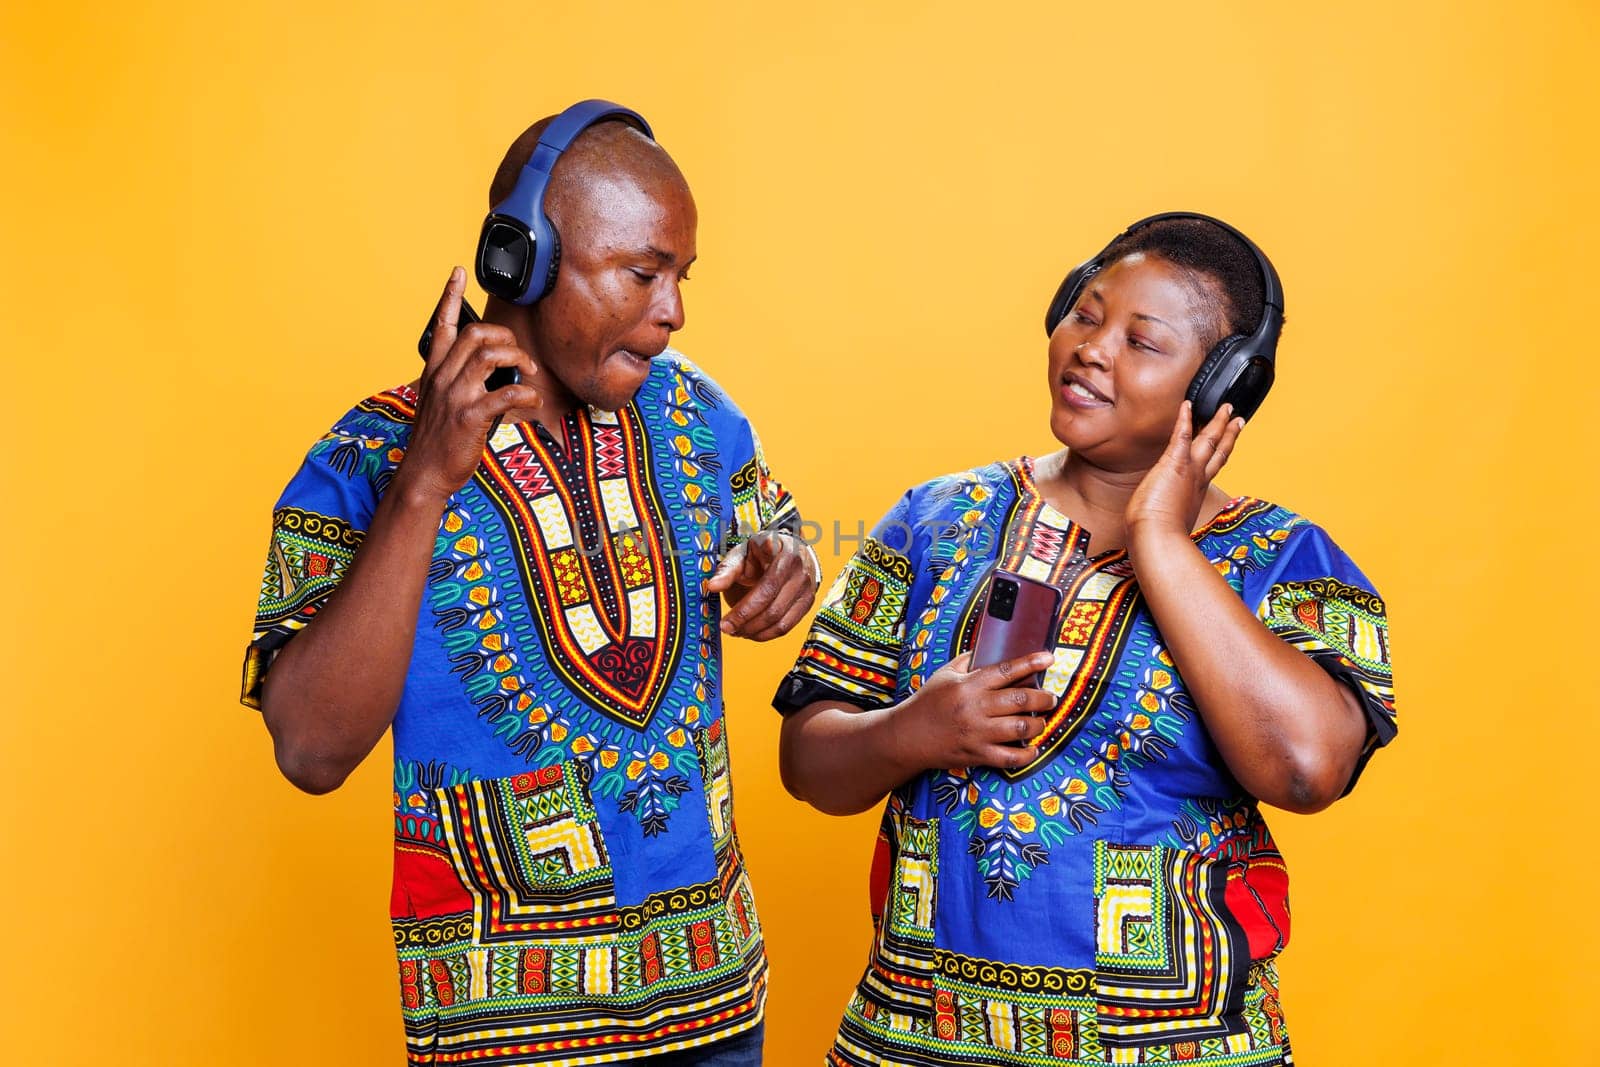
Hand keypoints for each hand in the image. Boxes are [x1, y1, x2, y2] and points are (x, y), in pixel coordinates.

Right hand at [396, 267, 543, 504]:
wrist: (424, 475)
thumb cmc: (436, 441)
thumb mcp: (438, 403)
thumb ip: (456, 382)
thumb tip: (489, 372)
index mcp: (434, 372)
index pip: (441, 325)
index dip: (450, 296)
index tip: (459, 273)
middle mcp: (443, 379)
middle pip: (474, 334)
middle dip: (503, 335)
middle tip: (517, 354)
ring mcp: (455, 397)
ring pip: (489, 355)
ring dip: (517, 358)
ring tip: (527, 372)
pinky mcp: (470, 418)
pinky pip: (505, 394)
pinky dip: (525, 394)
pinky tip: (531, 401)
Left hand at [706, 530, 818, 640]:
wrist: (790, 552)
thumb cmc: (762, 553)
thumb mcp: (743, 553)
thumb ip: (727, 569)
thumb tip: (712, 587)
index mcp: (783, 551)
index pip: (767, 583)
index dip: (750, 604)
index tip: (727, 614)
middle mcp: (799, 570)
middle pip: (771, 606)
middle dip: (745, 620)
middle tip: (726, 627)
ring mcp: (806, 588)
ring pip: (779, 620)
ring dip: (754, 631)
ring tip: (736, 631)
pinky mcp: (807, 603)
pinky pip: (786, 627)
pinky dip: (766, 634)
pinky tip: (750, 632)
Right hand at [890, 651, 1057, 771]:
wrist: (908, 736)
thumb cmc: (927, 703)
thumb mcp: (944, 674)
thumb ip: (968, 661)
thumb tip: (989, 649)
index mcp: (969, 685)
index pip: (1006, 670)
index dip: (1031, 663)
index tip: (1048, 658)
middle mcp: (976, 708)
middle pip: (1021, 699)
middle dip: (1043, 698)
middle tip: (1050, 698)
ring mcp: (978, 733)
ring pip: (1022, 728)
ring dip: (1039, 724)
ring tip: (1041, 720)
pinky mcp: (978, 755)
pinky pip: (1011, 758)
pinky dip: (1028, 754)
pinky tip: (1033, 748)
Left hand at [1125, 401, 1244, 538]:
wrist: (1158, 536)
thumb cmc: (1159, 535)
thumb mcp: (1171, 523)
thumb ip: (1173, 518)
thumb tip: (1166, 527)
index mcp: (1196, 492)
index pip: (1212, 468)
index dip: (1222, 455)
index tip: (1228, 446)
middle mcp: (1197, 479)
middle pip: (1219, 451)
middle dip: (1229, 434)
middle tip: (1238, 419)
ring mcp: (1189, 470)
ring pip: (1208, 440)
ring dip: (1217, 422)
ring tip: (1226, 408)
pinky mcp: (1174, 462)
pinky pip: (1181, 435)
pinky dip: (1184, 419)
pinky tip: (1187, 404)